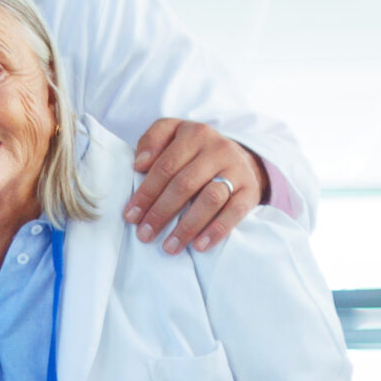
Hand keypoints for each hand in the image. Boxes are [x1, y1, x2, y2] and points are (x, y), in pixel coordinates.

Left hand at [126, 119, 267, 252]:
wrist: (238, 156)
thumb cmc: (192, 150)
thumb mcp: (172, 134)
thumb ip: (152, 140)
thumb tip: (139, 164)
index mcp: (195, 134)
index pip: (166, 166)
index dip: (146, 192)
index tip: (130, 216)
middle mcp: (218, 149)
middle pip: (185, 184)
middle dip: (161, 212)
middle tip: (144, 234)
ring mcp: (237, 170)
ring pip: (210, 199)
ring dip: (187, 226)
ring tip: (169, 247)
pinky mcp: (251, 190)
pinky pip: (235, 211)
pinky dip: (217, 229)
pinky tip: (199, 245)